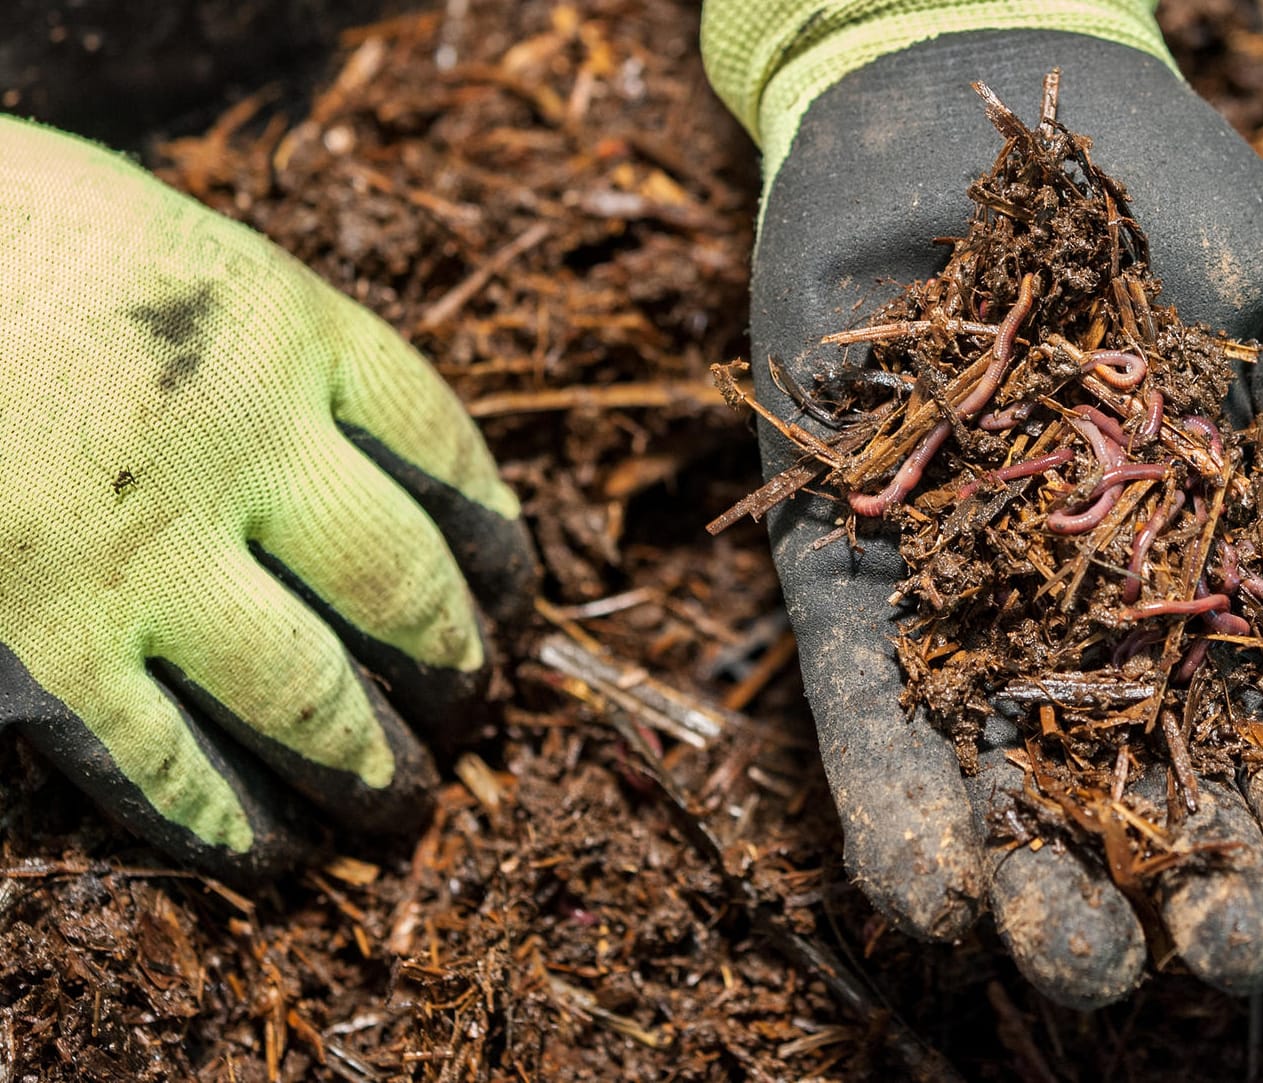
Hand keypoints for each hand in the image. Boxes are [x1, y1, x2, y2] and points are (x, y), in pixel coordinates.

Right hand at [0, 117, 536, 878]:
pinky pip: (161, 760)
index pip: (441, 448)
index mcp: (283, 326)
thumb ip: (258, 339)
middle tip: (476, 707)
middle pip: (398, 583)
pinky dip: (227, 819)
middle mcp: (241, 446)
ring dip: (369, 761)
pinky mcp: (36, 645)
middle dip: (452, 664)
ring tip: (403, 800)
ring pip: (308, 693)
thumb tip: (338, 438)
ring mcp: (140, 554)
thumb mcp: (156, 240)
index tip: (512, 591)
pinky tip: (271, 852)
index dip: (493, 537)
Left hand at [704, 17, 1262, 1003]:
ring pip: (1010, 795)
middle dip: (1196, 894)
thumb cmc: (1166, 207)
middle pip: (1150, 804)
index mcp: (1222, 593)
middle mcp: (1095, 631)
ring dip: (1045, 895)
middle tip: (1225, 943)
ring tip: (1078, 955)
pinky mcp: (848, 587)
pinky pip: (868, 720)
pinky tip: (934, 891)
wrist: (971, 111)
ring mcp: (970, 616)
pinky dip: (896, 808)